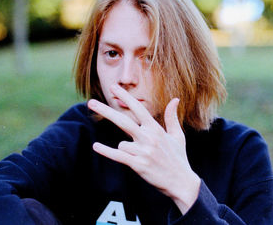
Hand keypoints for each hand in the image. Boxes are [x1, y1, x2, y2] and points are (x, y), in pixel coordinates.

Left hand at [87, 84, 199, 213]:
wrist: (182, 183)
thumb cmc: (178, 159)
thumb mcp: (178, 136)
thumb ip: (172, 118)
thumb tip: (175, 99)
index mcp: (156, 129)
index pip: (138, 109)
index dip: (125, 97)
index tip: (114, 88)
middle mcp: (149, 138)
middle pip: (123, 121)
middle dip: (105, 111)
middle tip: (90, 102)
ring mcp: (143, 151)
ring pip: (122, 143)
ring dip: (125, 149)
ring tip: (141, 158)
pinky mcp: (138, 165)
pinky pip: (118, 155)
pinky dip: (107, 152)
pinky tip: (96, 146)